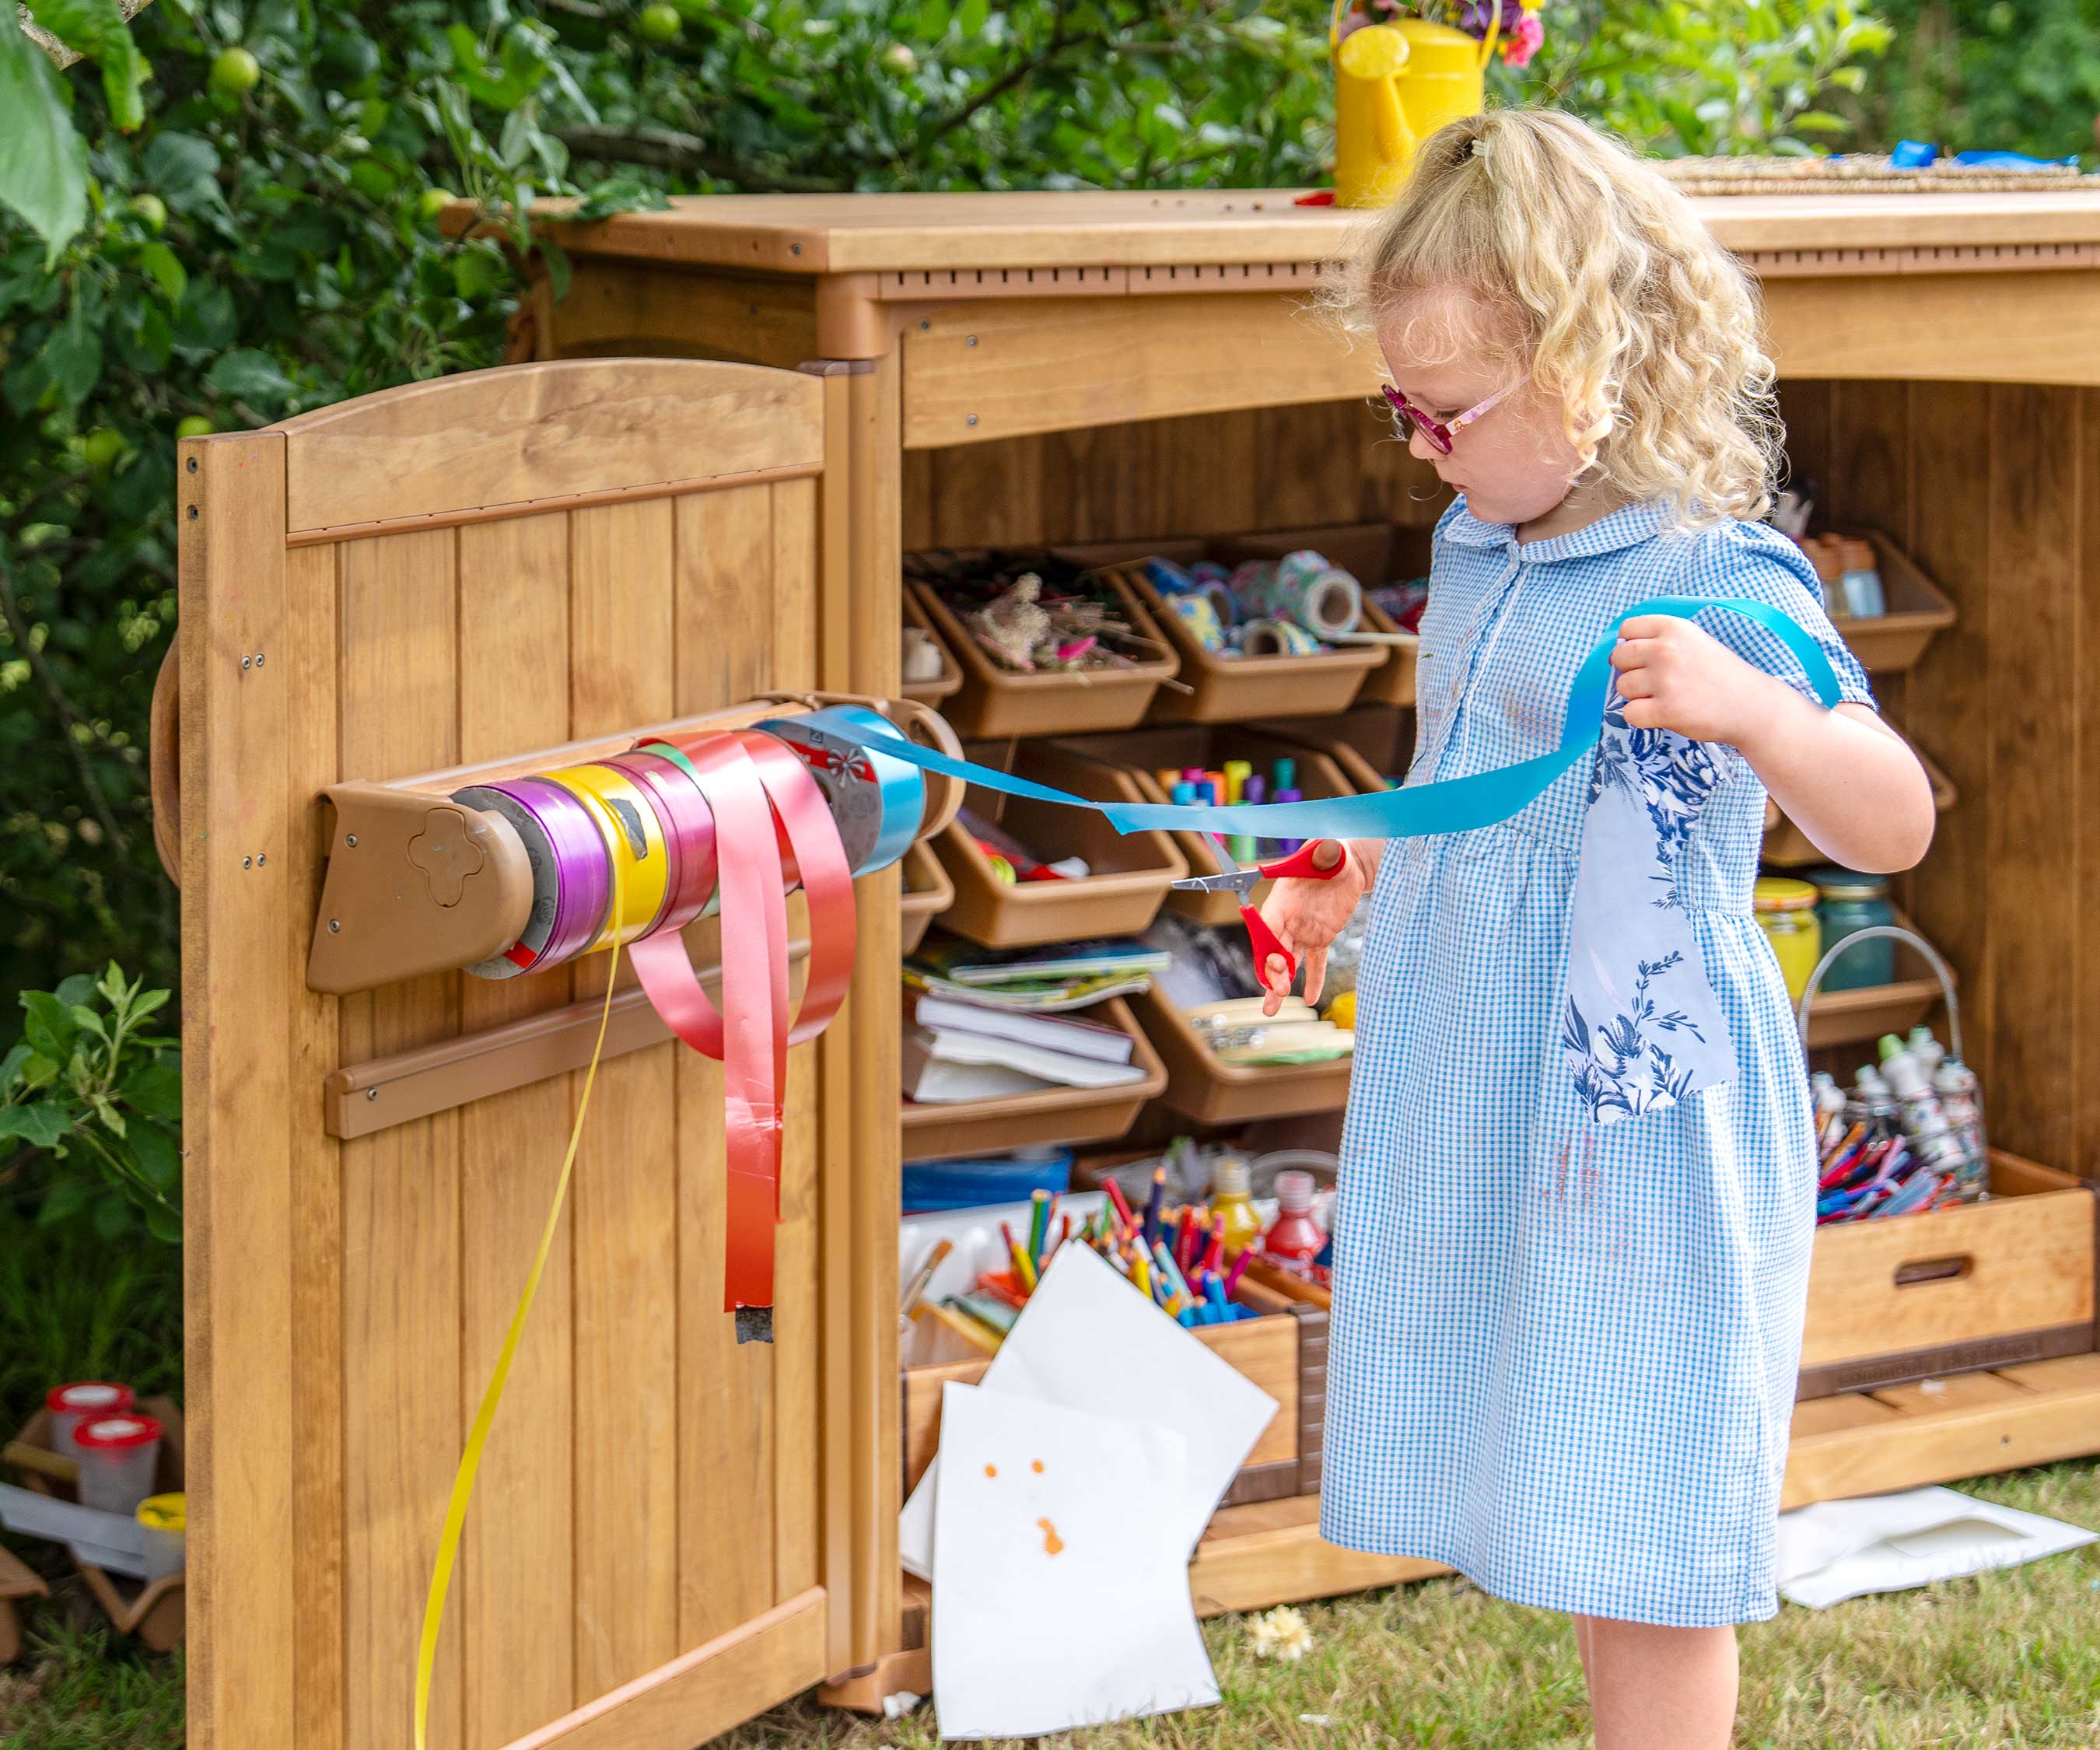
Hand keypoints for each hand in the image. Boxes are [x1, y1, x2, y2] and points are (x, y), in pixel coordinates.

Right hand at [1253, 840, 1365, 1016]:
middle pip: (1273, 950)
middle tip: (1277, 992)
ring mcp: (1303, 930)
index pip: (1267, 927)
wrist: (1346, 863)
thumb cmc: (1331, 853)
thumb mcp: (1328, 851)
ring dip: (1279, 984)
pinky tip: (1309, 999)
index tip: (1272, 965)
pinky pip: (1315, 962)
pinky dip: (1313, 980)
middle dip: (1272, 973)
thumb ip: (1324, 853)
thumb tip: (1326, 849)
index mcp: (1282, 899)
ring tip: (1273, 1008)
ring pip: (1288, 961)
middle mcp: (1288, 918)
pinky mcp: (1321, 937)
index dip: (1266, 947)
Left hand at [1608, 615, 1795, 746]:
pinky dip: (1641, 717)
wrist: (1751, 705)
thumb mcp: (1693, 642)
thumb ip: (1659, 641)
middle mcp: (1667, 650)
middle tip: (1655, 682)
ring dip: (1637, 696)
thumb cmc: (1719, 675)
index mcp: (1674, 628)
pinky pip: (1629, 713)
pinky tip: (1662, 713)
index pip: (1627, 629)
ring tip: (1665, 697)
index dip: (1630, 646)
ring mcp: (1666, 680)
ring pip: (1622, 687)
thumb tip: (1616, 653)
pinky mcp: (1666, 710)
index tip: (1644, 659)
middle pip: (1619, 658)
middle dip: (1630, 671)